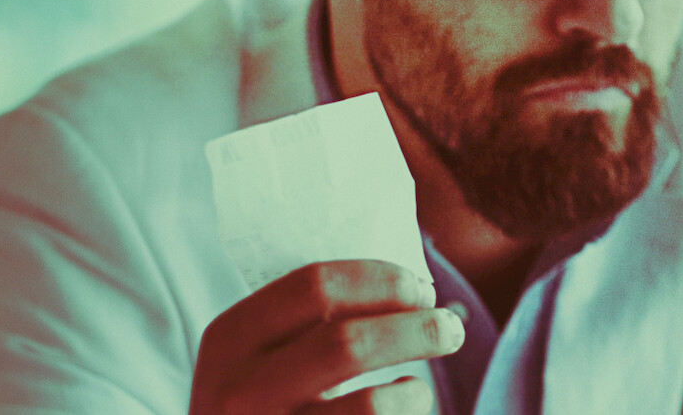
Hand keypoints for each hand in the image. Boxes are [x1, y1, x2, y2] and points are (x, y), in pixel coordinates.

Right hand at [190, 259, 465, 413]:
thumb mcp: (261, 354)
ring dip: (412, 394)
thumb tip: (414, 292)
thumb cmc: (262, 400)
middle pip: (347, 345)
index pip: (314, 287)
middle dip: (414, 330)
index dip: (380, 281)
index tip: (420, 288)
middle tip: (451, 328)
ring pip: (370, 408)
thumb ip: (312, 322)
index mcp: (231, 338)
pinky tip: (400, 411)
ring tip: (418, 389)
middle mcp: (239, 390)